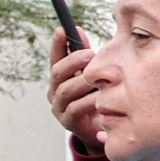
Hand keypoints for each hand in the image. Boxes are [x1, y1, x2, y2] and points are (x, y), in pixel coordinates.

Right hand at [48, 29, 110, 149]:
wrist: (103, 130)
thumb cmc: (98, 100)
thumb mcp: (93, 77)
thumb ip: (86, 58)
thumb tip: (80, 31)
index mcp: (61, 80)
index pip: (55, 59)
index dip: (57, 45)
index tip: (62, 29)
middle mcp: (55, 92)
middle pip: (57, 73)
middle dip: (72, 61)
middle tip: (89, 54)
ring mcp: (59, 108)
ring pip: (65, 90)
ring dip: (82, 81)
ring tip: (97, 76)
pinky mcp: (68, 122)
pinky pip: (76, 108)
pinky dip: (88, 101)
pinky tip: (100, 97)